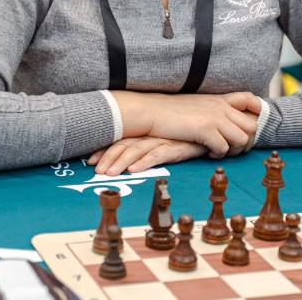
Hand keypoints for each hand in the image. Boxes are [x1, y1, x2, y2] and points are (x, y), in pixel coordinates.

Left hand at [88, 137, 208, 175]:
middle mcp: (151, 134)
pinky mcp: (176, 146)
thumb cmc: (185, 136)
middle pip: (124, 145)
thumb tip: (129, 160)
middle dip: (108, 158)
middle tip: (95, 171)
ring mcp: (163, 140)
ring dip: (121, 162)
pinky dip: (145, 162)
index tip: (90, 160)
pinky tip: (134, 170)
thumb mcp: (164, 139)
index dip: (105, 150)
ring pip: (137, 150)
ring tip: (109, 174)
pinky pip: (158, 154)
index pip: (121, 140)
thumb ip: (148, 147)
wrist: (211, 128)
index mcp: (146, 132)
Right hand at [112, 91, 261, 157]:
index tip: (251, 122)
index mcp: (219, 99)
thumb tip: (223, 122)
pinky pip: (224, 147)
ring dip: (234, 150)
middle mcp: (220, 107)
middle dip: (247, 141)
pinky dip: (219, 154)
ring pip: (242, 138)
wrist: (152, 111)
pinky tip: (208, 153)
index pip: (249, 99)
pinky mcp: (205, 129)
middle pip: (252, 124)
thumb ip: (212, 110)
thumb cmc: (172, 111)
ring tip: (220, 151)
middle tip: (233, 148)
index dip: (257, 110)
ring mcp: (214, 118)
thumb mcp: (197, 105)